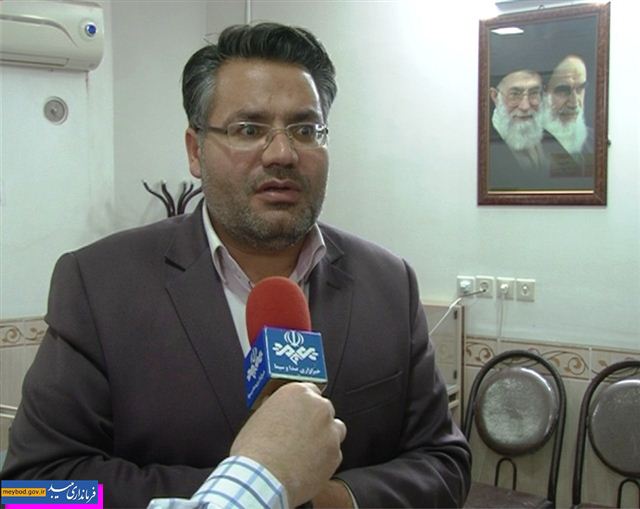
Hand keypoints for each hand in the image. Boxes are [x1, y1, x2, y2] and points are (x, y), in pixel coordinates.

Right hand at [230, 382, 346, 506]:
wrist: (260, 479)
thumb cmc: (254, 450)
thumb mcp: (260, 418)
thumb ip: (278, 410)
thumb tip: (281, 413)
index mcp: (298, 393)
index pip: (310, 390)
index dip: (304, 405)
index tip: (300, 414)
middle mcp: (318, 407)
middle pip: (324, 409)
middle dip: (315, 421)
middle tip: (300, 436)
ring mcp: (330, 431)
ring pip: (335, 431)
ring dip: (325, 438)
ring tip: (305, 452)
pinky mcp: (335, 455)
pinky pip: (334, 454)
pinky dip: (324, 460)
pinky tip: (307, 467)